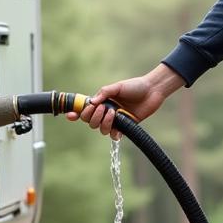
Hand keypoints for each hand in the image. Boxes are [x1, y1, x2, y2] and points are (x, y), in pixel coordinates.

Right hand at [67, 64, 185, 138]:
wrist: (152, 91)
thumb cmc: (134, 86)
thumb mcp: (117, 86)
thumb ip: (103, 93)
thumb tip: (92, 102)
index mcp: (102, 102)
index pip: (85, 110)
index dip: (76, 114)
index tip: (71, 115)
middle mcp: (106, 112)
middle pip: (90, 122)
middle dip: (93, 117)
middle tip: (103, 108)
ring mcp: (115, 120)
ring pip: (101, 129)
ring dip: (104, 122)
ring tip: (114, 112)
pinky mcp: (125, 127)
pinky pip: (114, 135)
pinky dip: (114, 133)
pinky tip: (117, 127)